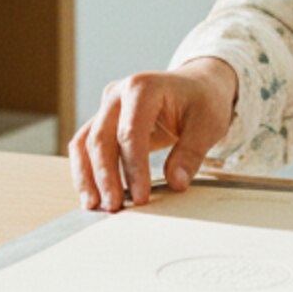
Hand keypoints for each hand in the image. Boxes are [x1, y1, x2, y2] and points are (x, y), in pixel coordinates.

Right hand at [68, 59, 237, 211]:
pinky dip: (85, 170)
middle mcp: (118, 94)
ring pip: (84, 142)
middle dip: (105, 176)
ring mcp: (107, 106)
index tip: (141, 198)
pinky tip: (92, 195)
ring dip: (86, 175)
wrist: (198, 84)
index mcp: (143, 87)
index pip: (130, 133)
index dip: (133, 168)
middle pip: (100, 138)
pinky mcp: (104, 120)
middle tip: (114, 207)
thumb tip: (176, 183)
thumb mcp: (208, 123)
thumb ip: (192, 152)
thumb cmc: (203, 101)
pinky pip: (85, 145)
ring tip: (94, 205)